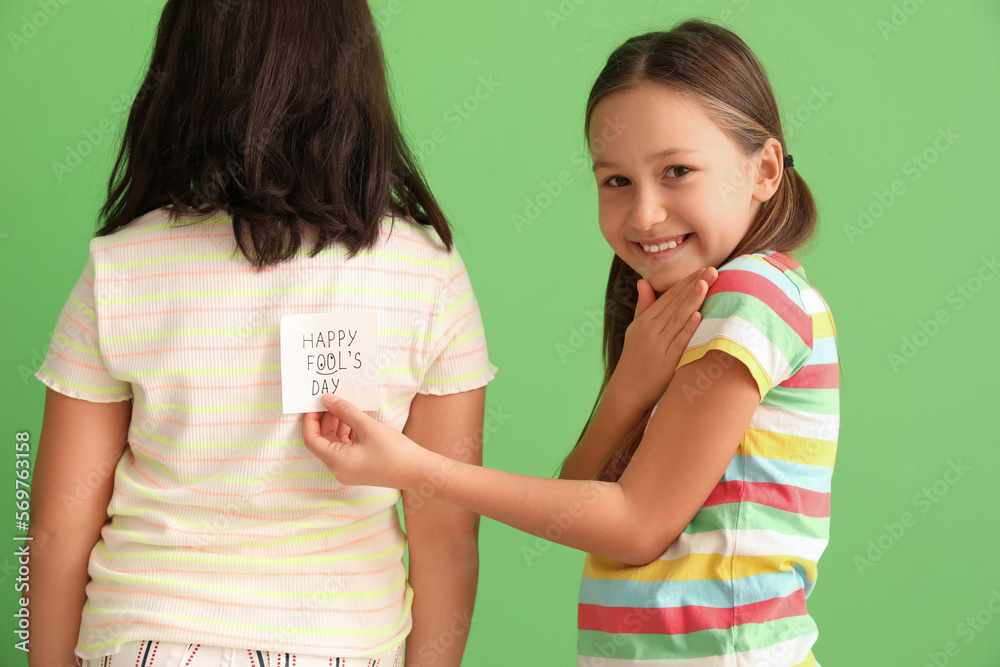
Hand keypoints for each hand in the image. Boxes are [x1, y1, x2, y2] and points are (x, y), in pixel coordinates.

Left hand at [303, 394, 425, 488]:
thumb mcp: (367, 427)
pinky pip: (346, 448)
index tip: (315, 403)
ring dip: (338, 425)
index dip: (310, 420)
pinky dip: (348, 433)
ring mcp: (349, 470)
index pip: (312, 439)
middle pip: (323, 441)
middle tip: (332, 400)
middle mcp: (338, 469)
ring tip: (345, 406)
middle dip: (326, 420)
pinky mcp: (359, 468)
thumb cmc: (394, 452)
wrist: (418, 471)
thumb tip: (327, 399)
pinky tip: (356, 419)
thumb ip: (345, 411)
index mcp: (336, 461)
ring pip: (335, 443)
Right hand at [608, 266, 717, 410]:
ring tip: (706, 284)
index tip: (702, 269)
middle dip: (694, 285)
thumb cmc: (635, 359)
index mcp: (645, 320)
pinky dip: (688, 328)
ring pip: (678, 318)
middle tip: (712, 271)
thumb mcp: (635, 329)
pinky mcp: (665, 361)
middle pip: (675, 303)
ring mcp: (657, 345)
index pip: (669, 296)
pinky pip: (679, 341)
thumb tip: (643, 282)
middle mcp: (650, 329)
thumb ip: (643, 306)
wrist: (627, 390)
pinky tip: (698, 316)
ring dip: (693, 301)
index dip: (686, 281)